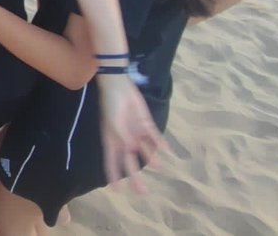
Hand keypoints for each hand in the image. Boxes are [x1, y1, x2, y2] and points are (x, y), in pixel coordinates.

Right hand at [96, 76, 163, 192]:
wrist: (118, 86)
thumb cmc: (110, 106)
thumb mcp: (114, 125)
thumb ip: (124, 140)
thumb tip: (132, 152)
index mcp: (111, 141)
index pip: (111, 162)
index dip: (113, 176)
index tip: (117, 191)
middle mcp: (124, 140)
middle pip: (129, 161)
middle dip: (135, 176)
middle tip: (142, 192)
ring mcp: (135, 132)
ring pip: (144, 150)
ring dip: (151, 159)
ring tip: (158, 167)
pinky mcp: (145, 123)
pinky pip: (154, 136)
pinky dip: (160, 144)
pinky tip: (167, 151)